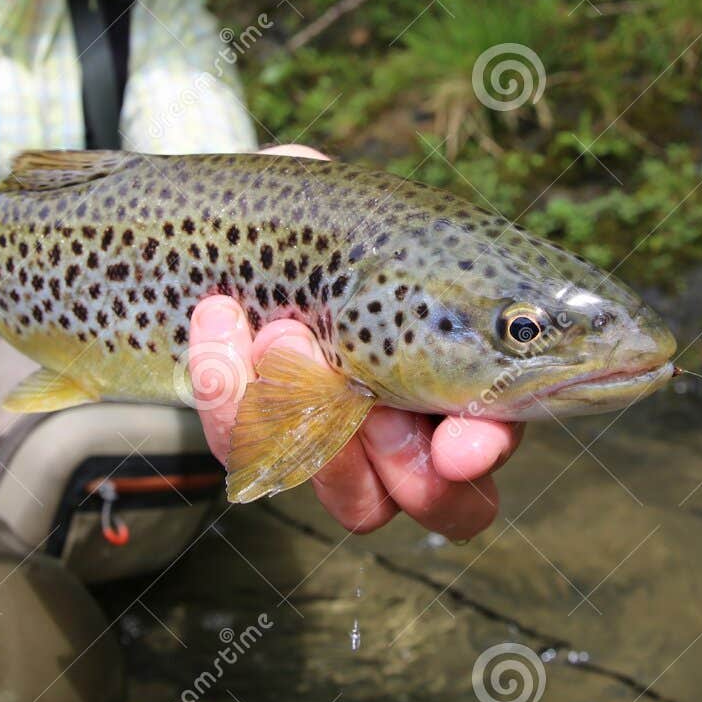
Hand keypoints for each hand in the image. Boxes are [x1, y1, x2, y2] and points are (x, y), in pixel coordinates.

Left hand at [186, 141, 522, 537]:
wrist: (204, 249)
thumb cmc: (298, 219)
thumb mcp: (338, 195)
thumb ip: (362, 205)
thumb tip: (351, 196)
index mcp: (464, 361)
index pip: (498, 433)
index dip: (487, 447)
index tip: (459, 447)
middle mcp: (416, 424)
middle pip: (450, 504)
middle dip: (406, 462)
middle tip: (365, 396)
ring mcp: (346, 450)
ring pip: (360, 506)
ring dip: (316, 429)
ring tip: (279, 337)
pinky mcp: (269, 451)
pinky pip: (258, 461)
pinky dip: (236, 397)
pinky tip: (217, 327)